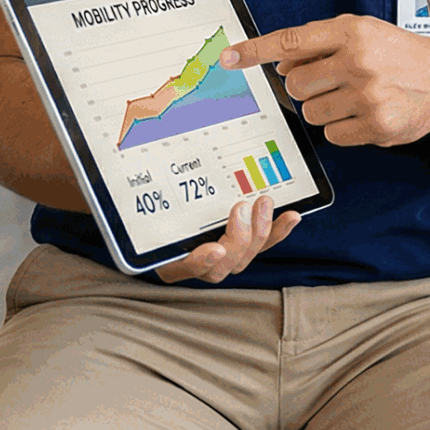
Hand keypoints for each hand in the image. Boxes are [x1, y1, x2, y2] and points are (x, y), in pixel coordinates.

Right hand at [153, 192, 300, 283]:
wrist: (164, 218)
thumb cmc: (157, 213)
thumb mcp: (152, 206)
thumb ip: (154, 194)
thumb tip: (137, 162)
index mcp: (168, 257)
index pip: (183, 267)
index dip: (200, 262)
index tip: (214, 249)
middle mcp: (195, 264)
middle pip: (220, 267)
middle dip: (238, 238)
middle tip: (242, 207)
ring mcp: (220, 259)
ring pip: (244, 258)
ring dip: (260, 232)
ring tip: (265, 204)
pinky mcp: (242, 248)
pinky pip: (262, 247)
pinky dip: (278, 231)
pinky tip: (292, 216)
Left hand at [222, 15, 429, 147]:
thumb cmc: (401, 54)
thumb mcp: (365, 33)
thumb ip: (321, 43)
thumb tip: (279, 63)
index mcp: (352, 31)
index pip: (291, 41)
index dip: (255, 51)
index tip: (229, 57)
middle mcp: (358, 61)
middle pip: (295, 84)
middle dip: (306, 86)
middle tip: (331, 81)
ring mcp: (367, 96)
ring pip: (311, 112)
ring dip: (324, 108)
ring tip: (353, 97)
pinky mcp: (376, 126)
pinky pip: (332, 134)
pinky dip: (342, 127)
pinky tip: (364, 114)